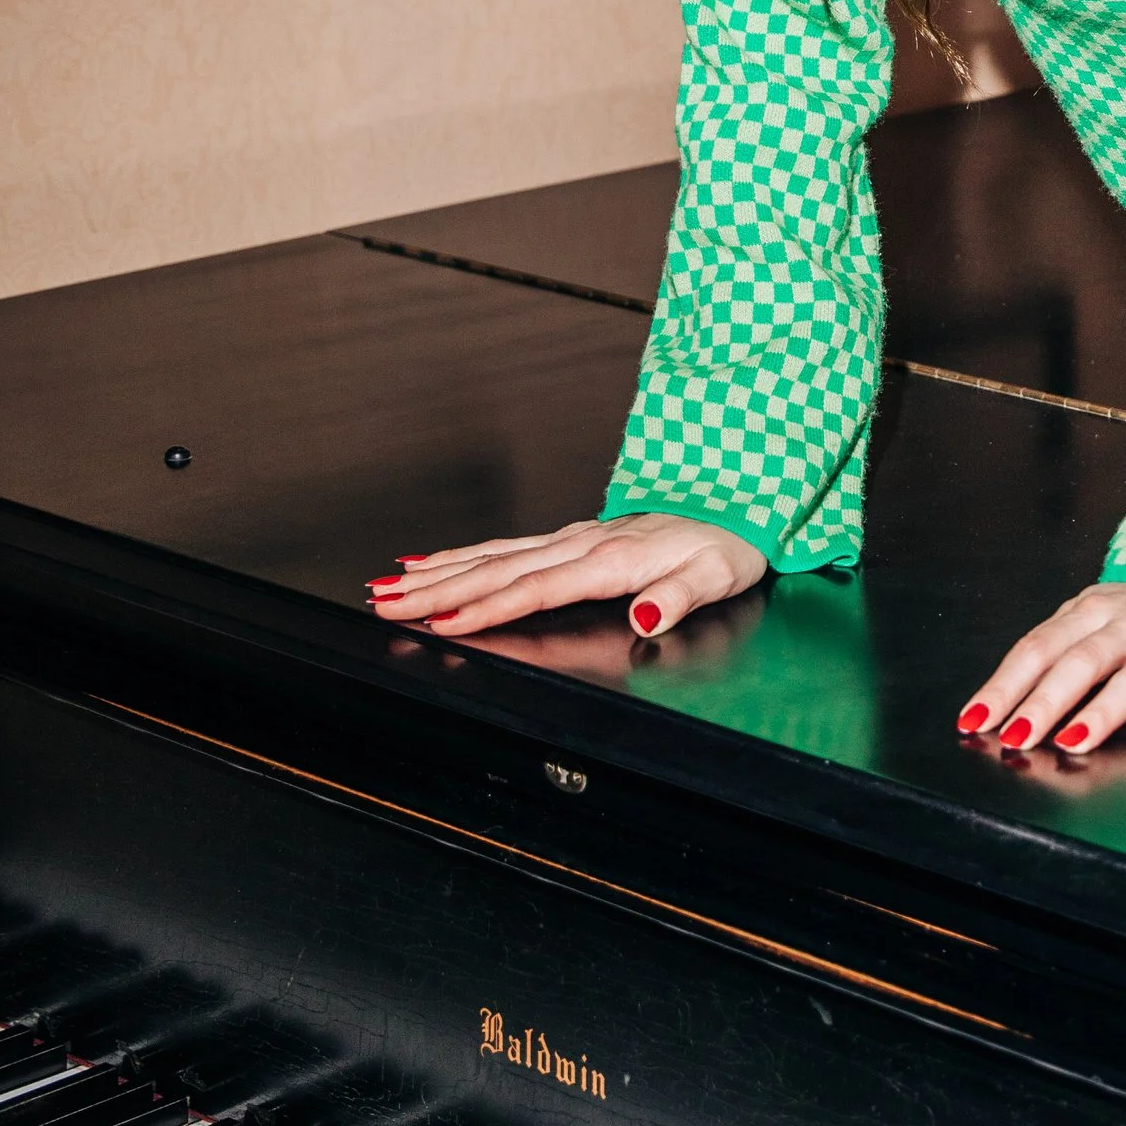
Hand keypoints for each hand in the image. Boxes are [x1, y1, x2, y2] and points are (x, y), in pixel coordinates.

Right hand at [366, 513, 766, 643]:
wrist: (740, 503)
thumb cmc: (729, 543)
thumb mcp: (717, 576)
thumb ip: (677, 598)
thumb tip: (645, 616)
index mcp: (613, 559)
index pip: (537, 588)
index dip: (489, 607)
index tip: (444, 622)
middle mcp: (584, 543)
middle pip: (497, 571)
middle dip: (437, 589)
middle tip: (385, 603)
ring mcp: (574, 537)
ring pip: (492, 556)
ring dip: (438, 572)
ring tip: (390, 586)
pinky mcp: (573, 536)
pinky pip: (507, 546)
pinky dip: (464, 554)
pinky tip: (433, 561)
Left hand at [958, 584, 1125, 757]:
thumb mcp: (1100, 620)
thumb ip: (1059, 654)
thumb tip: (1002, 706)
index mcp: (1093, 609)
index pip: (1040, 648)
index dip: (1006, 684)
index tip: (976, 720)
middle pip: (1082, 661)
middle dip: (1045, 701)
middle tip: (1016, 738)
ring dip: (1103, 710)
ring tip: (1073, 741)